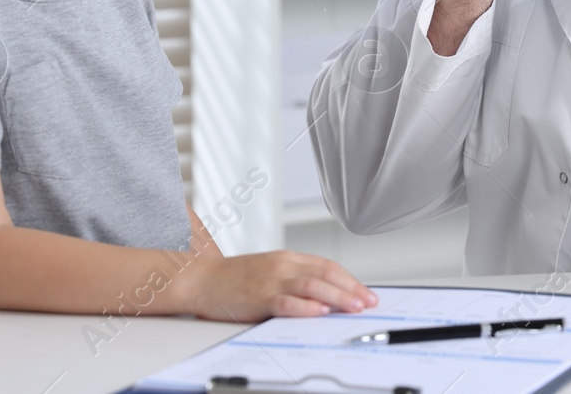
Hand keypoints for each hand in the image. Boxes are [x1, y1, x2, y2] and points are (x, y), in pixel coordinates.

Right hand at [185, 250, 377, 321]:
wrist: (201, 279)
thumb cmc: (236, 279)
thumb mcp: (271, 271)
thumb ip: (296, 279)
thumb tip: (327, 296)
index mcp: (289, 258)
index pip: (327, 267)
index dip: (350, 280)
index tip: (366, 293)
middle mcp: (283, 266)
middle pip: (325, 275)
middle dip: (351, 289)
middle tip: (369, 302)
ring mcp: (271, 280)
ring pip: (311, 286)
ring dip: (337, 297)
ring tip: (354, 307)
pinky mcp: (258, 296)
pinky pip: (286, 301)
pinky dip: (305, 307)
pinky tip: (319, 312)